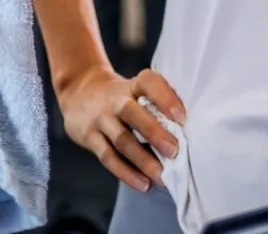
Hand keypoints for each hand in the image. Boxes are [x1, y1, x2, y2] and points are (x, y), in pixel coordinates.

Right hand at [57, 66, 186, 192]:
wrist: (79, 91)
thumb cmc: (120, 97)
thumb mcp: (134, 90)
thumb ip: (155, 106)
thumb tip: (188, 134)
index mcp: (132, 85)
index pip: (148, 83)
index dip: (165, 97)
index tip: (182, 116)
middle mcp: (114, 99)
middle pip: (131, 112)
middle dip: (153, 132)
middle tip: (174, 151)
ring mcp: (99, 118)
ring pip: (121, 139)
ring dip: (142, 160)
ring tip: (162, 177)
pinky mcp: (88, 137)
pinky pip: (107, 157)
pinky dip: (126, 173)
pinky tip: (142, 184)